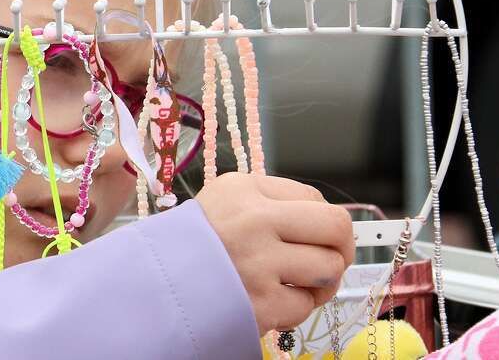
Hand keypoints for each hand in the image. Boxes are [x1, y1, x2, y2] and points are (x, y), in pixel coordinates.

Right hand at [195, 172, 354, 333]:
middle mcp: (253, 221)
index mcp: (245, 190)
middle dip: (342, 248)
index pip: (316, 199)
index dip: (324, 222)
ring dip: (320, 281)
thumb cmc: (195, 241)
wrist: (156, 283)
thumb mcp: (226, 200)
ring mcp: (258, 264)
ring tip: (297, 283)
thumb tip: (329, 224)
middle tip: (330, 259)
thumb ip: (274, 201)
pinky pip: (304, 305)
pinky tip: (273, 299)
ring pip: (328, 269)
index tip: (318, 236)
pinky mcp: (260, 304)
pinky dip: (295, 307)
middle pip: (336, 228)